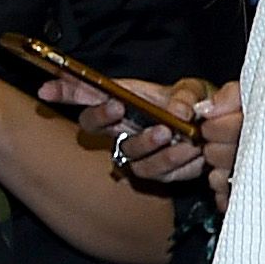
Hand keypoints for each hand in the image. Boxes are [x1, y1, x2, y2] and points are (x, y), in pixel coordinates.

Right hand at [35, 71, 228, 192]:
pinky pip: (157, 172)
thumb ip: (185, 96)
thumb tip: (178, 112)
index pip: (86, 93)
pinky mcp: (156, 172)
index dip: (64, 91)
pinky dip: (175, 160)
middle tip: (118, 107)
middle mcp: (123, 127)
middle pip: (90, 125)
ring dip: (146, 142)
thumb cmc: (196, 107)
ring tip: (169, 132)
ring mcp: (136, 152)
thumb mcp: (193, 91)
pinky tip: (191, 150)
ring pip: (127, 152)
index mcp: (124, 101)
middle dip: (100, 115)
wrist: (218, 132)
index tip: (46, 90)